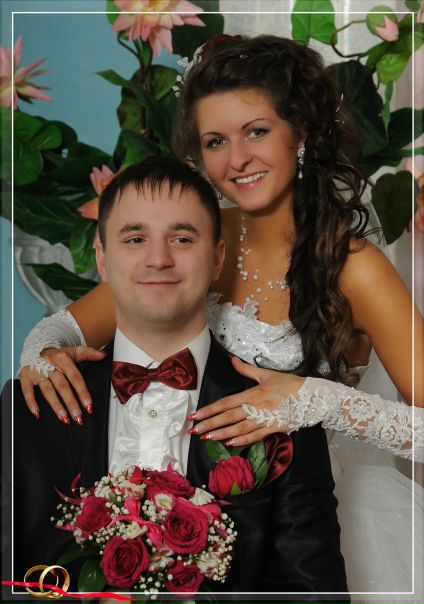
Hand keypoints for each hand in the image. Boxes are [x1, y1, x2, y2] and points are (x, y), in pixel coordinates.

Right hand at [20, 346, 105, 423]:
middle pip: (62, 386)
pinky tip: (37, 413)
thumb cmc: (59, 354)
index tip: (88, 405)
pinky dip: (31, 402)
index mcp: (63, 358)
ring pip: (47, 390)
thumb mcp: (74, 351)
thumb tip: (103, 355)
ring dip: (56, 405)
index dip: (82, 392)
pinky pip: (27, 390)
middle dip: (70, 402)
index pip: (75, 377)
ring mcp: (36, 371)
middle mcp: (49, 365)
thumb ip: (89, 353)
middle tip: (78, 416)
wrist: (37, 348)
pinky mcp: (25, 376)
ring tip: (64, 418)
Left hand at [188, 357, 304, 445]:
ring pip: (238, 428)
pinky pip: (255, 436)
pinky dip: (242, 440)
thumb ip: (246, 369)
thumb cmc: (289, 384)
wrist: (312, 397)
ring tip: (206, 437)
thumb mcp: (266, 375)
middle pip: (228, 417)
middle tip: (193, 430)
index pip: (226, 403)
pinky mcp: (273, 429)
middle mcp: (256, 408)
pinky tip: (230, 444)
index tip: (196, 415)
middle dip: (209, 424)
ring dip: (221, 433)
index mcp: (253, 394)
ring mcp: (264, 420)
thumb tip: (231, 359)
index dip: (209, 409)